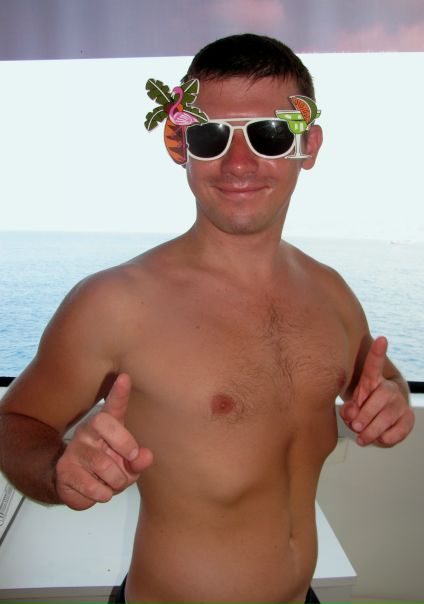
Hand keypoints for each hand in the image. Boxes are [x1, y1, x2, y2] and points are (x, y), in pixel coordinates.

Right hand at [55, 374, 152, 509]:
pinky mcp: (65, 469)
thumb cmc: (107, 467)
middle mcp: (89, 430)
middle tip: (130, 460)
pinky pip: (92, 486)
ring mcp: (74, 448)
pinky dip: (103, 494)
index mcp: (107, 424)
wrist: (74, 486)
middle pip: (104, 422)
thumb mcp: (127, 463)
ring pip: (103, 463)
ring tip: (115, 484)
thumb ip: (138, 460)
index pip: (113, 405)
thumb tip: (145, 456)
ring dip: (117, 482)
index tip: (124, 377)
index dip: (119, 392)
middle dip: (124, 444)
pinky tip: (100, 491)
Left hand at [339, 336, 413, 446]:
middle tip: (356, 426)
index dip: (377, 352)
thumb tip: (352, 414)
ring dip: (371, 432)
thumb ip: (348, 408)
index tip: (381, 339)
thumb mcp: (352, 405)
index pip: (375, 365)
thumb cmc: (364, 407)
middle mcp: (389, 389)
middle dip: (364, 417)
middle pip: (379, 400)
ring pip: (386, 418)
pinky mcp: (408, 419)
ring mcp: (401, 403)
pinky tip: (379, 437)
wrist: (382, 418)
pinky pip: (395, 433)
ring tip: (362, 436)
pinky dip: (383, 440)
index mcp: (372, 381)